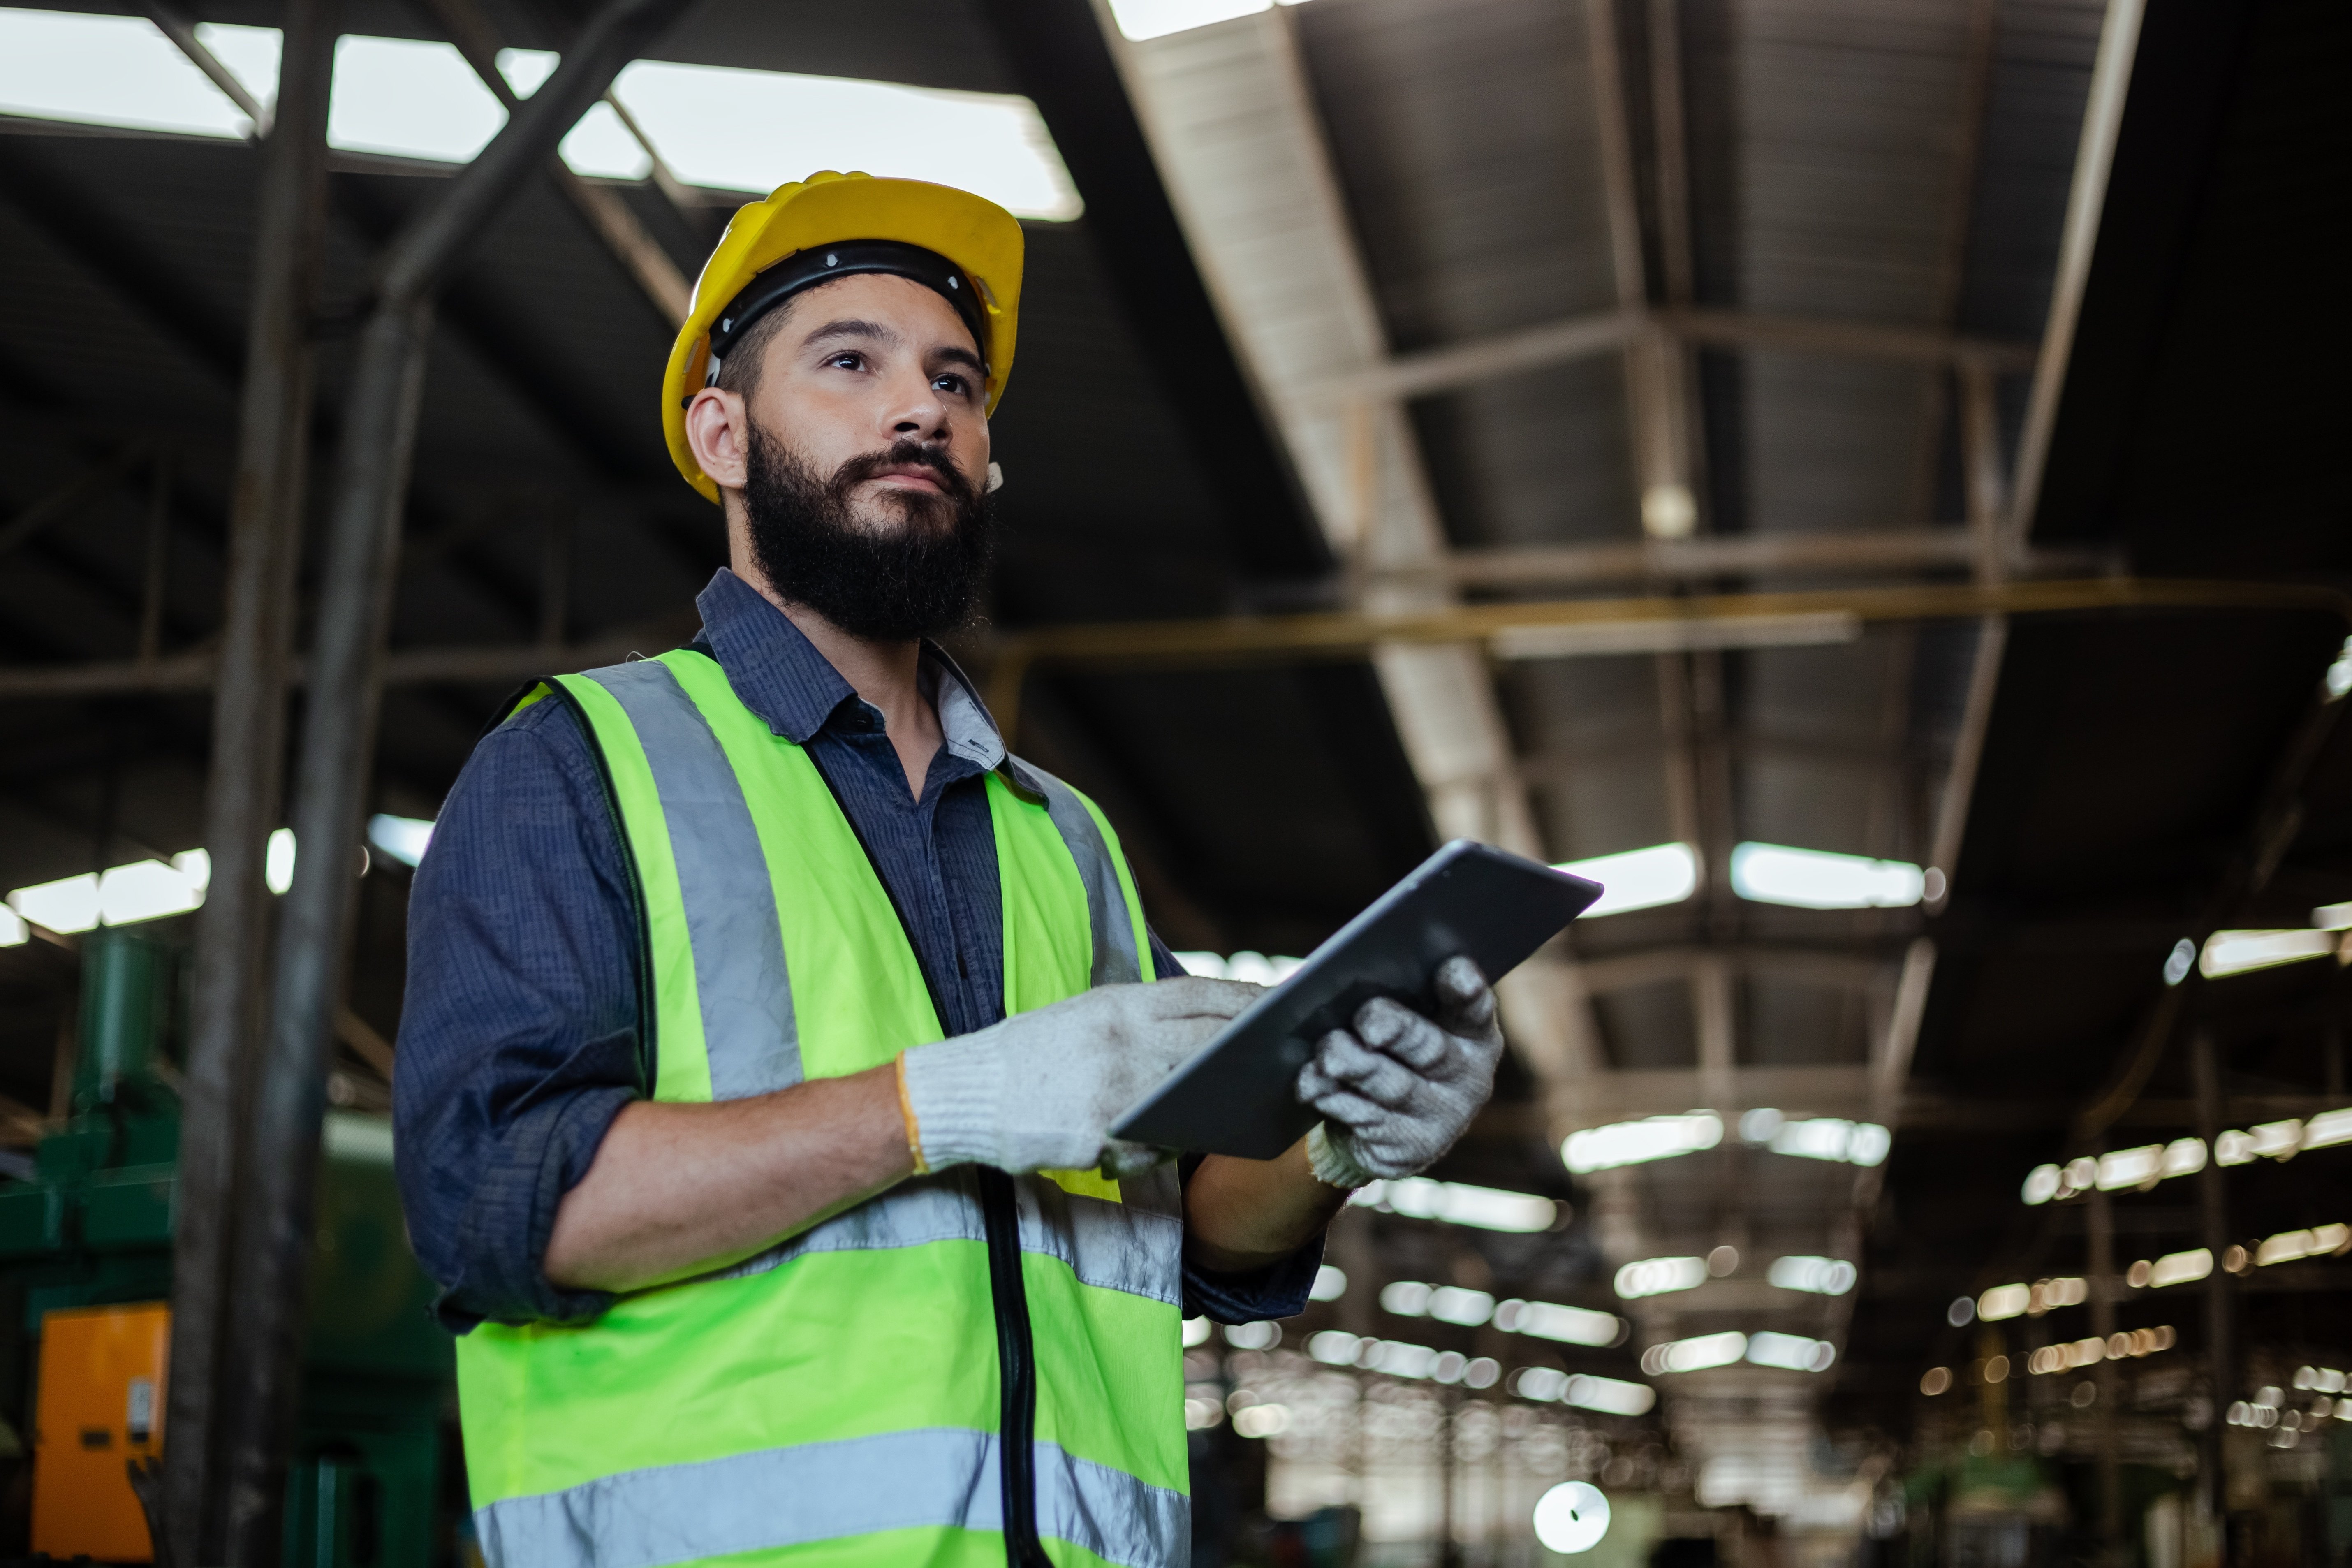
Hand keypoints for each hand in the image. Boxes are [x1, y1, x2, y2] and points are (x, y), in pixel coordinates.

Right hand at [899, 977, 1262, 1174]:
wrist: (962, 1092)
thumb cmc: (1026, 1056)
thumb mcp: (1080, 1017)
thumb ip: (1133, 1020)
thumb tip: (1192, 1026)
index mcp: (1115, 1004)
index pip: (1199, 994)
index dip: (1246, 999)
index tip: (1282, 1002)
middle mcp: (1119, 1039)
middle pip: (1208, 1040)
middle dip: (1252, 1047)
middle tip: (1288, 1052)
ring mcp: (1111, 1087)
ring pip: (1188, 1094)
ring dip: (1216, 1100)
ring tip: (1245, 1101)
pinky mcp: (1097, 1133)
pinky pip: (1150, 1142)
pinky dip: (1163, 1143)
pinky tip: (1169, 1143)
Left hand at [1295, 956, 1503, 1182]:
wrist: (1386, 1129)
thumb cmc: (1390, 1053)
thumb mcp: (1401, 1022)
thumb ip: (1390, 994)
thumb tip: (1335, 973)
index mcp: (1472, 1033)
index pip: (1474, 1006)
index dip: (1465, 987)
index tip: (1452, 967)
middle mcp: (1466, 1076)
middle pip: (1430, 1047)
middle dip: (1395, 1028)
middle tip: (1368, 1022)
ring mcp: (1441, 1118)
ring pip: (1393, 1086)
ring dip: (1354, 1064)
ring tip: (1328, 1050)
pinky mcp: (1407, 1148)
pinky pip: (1364, 1117)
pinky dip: (1332, 1095)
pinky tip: (1311, 1080)